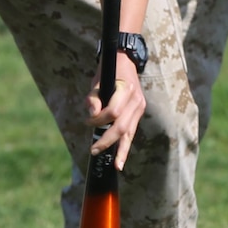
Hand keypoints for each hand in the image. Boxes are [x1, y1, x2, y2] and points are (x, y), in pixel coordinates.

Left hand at [87, 50, 147, 169]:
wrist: (126, 62)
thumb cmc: (108, 71)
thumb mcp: (97, 81)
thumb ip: (93, 99)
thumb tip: (92, 117)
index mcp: (126, 89)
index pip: (113, 112)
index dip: (99, 120)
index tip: (88, 121)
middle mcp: (136, 100)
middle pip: (122, 127)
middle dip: (107, 140)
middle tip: (93, 149)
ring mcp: (139, 108)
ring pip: (130, 133)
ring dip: (121, 150)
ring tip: (116, 165)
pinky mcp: (139, 112)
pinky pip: (132, 131)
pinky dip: (125, 145)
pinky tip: (120, 159)